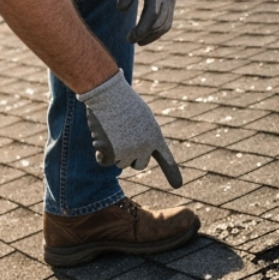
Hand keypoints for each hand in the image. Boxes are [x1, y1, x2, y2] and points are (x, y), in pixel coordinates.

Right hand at [77, 70, 182, 187]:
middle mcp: (145, 147)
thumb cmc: (123, 101)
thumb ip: (142, 136)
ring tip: (112, 130)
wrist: (108, 94)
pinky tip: (100, 137)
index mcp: (155, 136)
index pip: (166, 158)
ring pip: (120, 163)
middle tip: (122, 140)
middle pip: (138, 165)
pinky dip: (101, 154)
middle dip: (130, 157)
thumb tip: (134, 155)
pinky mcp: (111, 153)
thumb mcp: (140, 117)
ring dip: (113, 151)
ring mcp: (128, 151)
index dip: (171, 172)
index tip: (178, 185)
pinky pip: (105, 162)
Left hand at [117, 0, 174, 44]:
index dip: (142, 29)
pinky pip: (167, 21)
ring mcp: (171, 0)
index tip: (130, 38)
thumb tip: (122, 9)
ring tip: (138, 40)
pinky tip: (146, 34)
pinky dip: (158, 30)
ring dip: (153, 35)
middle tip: (130, 39)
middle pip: (160, 23)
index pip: (152, 15)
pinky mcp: (171, 3)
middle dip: (146, 34)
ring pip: (166, 24)